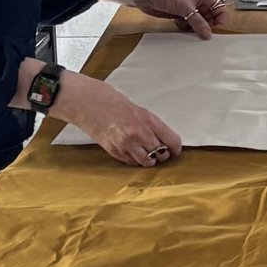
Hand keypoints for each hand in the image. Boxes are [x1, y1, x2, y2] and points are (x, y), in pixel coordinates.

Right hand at [52, 69, 183, 167]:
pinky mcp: (115, 151)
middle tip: (159, 151)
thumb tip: (167, 142)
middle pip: (161, 154)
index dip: (176, 149)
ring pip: (147, 162)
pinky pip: (131, 162)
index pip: (172, 141)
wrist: (90, 104)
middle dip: (162, 154)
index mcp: (148, 120)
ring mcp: (126, 144)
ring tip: (145, 153)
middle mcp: (139, 133)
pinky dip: (134, 159)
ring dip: (149, 160)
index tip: (175, 151)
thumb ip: (153, 126)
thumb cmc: (115, 104)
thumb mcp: (140, 111)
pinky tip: (130, 150)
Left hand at [127, 0, 222, 36]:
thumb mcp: (185, 8)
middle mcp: (198, 1)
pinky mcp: (179, 14)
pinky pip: (188, 25)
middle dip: (206, 26)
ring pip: (199, 23)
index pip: (220, 9)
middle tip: (202, 34)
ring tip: (189, 28)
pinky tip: (179, 25)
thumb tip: (208, 34)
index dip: (219, 20)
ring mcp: (189, 8)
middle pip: (210, 18)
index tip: (214, 29)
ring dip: (195, 28)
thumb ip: (198, 22)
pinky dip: (185, 28)